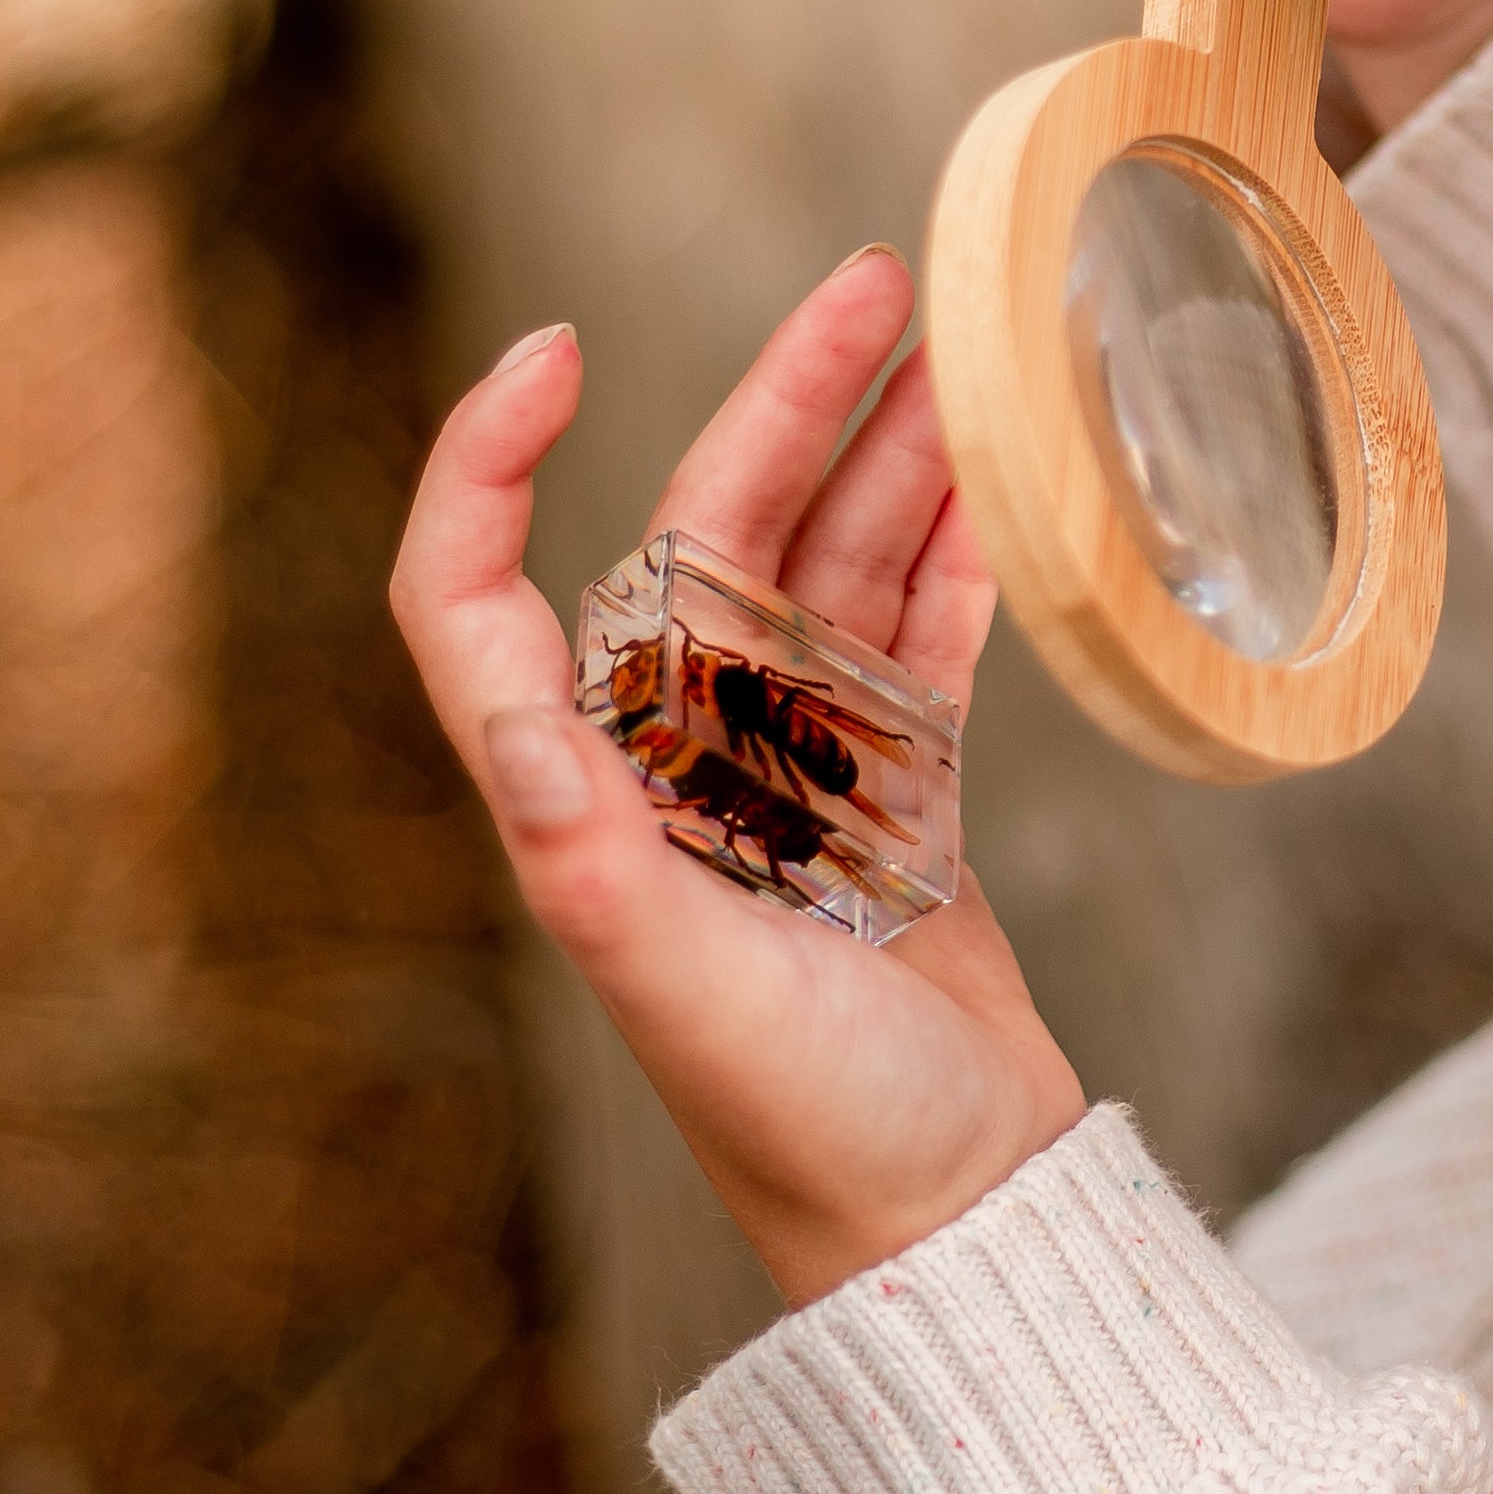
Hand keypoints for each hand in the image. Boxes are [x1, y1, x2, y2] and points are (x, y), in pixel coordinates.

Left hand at [386, 250, 1086, 1307]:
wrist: (955, 1218)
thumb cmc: (809, 1130)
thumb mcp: (680, 993)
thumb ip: (588, 856)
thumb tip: (503, 715)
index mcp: (588, 794)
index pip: (479, 596)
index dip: (486, 465)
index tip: (554, 350)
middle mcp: (678, 759)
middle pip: (709, 528)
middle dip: (787, 396)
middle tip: (882, 276)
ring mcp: (795, 765)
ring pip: (835, 560)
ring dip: (898, 451)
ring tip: (972, 341)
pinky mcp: (899, 788)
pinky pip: (926, 629)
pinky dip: (965, 547)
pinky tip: (1013, 467)